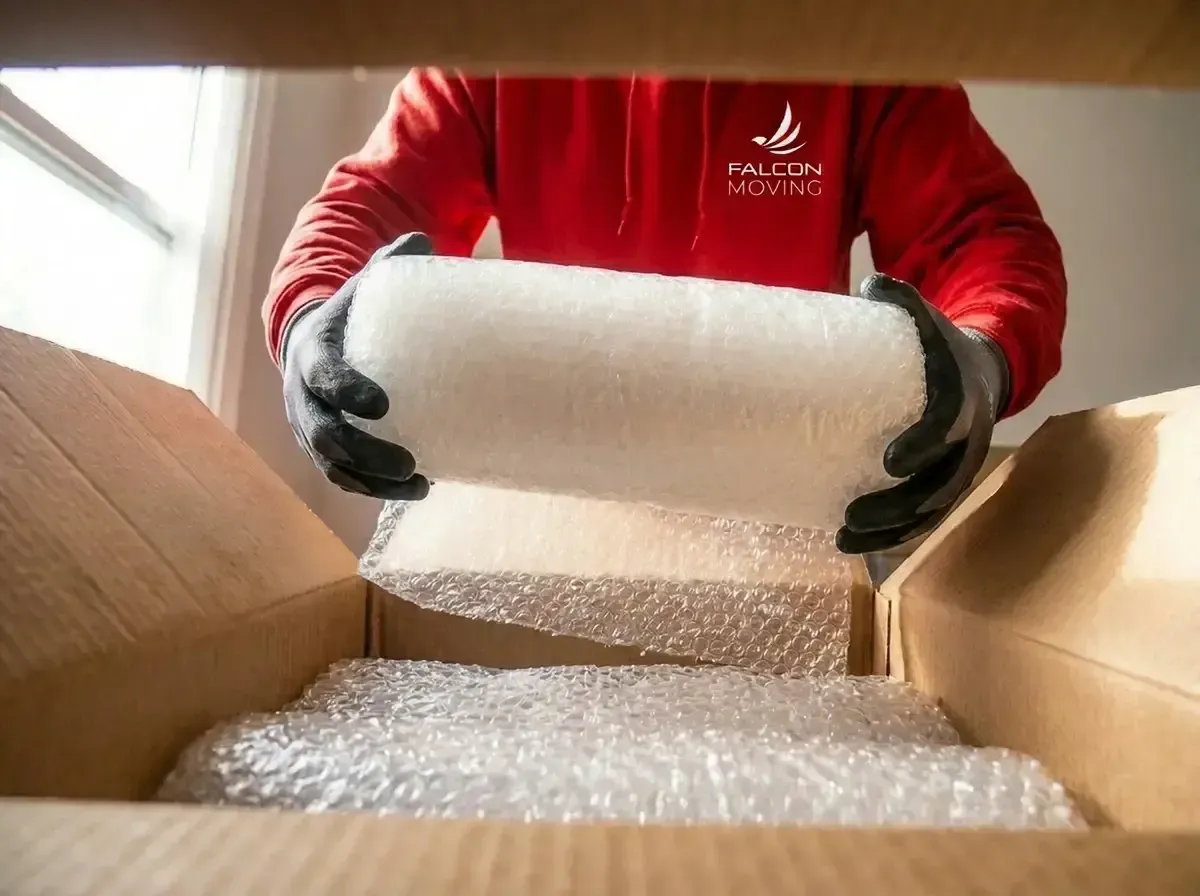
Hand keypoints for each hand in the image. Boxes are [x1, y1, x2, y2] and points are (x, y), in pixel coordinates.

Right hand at [282, 232, 433, 500]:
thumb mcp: (363, 287)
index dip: (348, 392)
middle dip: (366, 452)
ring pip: (334, 465)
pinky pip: (343, 478)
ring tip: (421, 485)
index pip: (323, 377)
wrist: (309, 342)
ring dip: (374, 481)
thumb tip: (423, 238)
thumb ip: (389, 265)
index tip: (384, 404)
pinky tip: (415, 490)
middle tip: (410, 461)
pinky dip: (374, 489)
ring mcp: (309, 428)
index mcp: (311, 354)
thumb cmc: (348, 316)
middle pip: (326, 434)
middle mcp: (302, 397)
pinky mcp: (323, 450)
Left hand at [836, 274, 1008, 553]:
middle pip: (938, 483)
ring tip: (844, 537)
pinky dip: (893, 537)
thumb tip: (869, 284)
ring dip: (889, 529)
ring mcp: (957, 467)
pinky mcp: (943, 485)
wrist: (980, 370)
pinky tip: (858, 546)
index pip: (950, 426)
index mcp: (964, 398)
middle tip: (851, 513)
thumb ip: (901, 301)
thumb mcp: (928, 319)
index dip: (925, 444)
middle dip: (896, 505)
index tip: (891, 461)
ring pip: (929, 509)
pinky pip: (923, 518)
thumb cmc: (941, 346)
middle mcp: (967, 440)